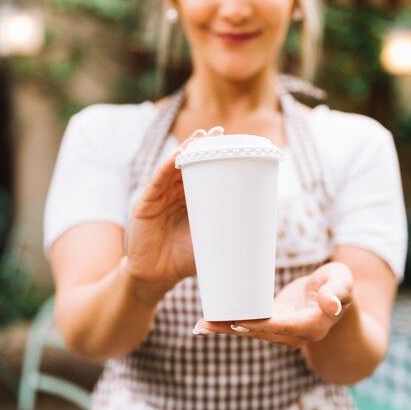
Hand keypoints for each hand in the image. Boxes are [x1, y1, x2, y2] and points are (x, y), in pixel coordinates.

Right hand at [124, 126, 224, 291]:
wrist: (156, 277)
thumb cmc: (183, 260)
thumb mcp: (211, 240)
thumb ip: (228, 229)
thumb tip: (265, 223)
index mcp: (190, 199)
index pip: (204, 171)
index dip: (215, 156)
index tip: (232, 142)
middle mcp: (174, 192)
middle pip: (189, 161)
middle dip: (203, 145)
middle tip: (219, 132)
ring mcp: (159, 195)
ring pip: (173, 165)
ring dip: (186, 148)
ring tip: (201, 136)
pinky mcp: (145, 202)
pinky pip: (157, 179)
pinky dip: (168, 165)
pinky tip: (179, 155)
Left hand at [193, 262, 353, 347]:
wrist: (332, 294)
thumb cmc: (337, 283)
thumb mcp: (343, 281)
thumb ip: (337, 290)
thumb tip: (328, 304)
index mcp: (312, 325)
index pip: (283, 326)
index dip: (260, 325)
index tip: (238, 321)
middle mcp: (295, 334)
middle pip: (260, 333)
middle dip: (232, 329)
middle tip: (204, 325)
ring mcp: (281, 332)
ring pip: (250, 332)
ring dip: (224, 329)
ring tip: (199, 326)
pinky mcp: (271, 324)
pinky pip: (248, 326)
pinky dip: (228, 325)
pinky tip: (207, 324)